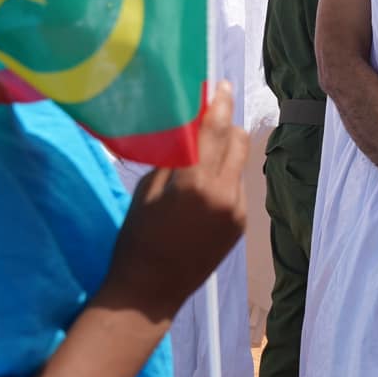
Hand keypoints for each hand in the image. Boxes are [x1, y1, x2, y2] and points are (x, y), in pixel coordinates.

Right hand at [107, 82, 249, 316]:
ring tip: (202, 154)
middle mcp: (225, 194)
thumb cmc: (137, 239)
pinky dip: (224, 179)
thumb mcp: (147, 190)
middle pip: (238, 142)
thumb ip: (173, 158)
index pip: (215, 130)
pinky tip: (203, 186)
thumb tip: (187, 130)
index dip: (219, 103)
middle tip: (214, 112)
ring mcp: (237, 212)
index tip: (220, 85)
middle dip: (228, 124)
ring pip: (238, 165)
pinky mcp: (240, 226)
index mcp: (197, 182)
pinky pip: (237, 189)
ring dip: (225, 153)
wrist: (150, 291)